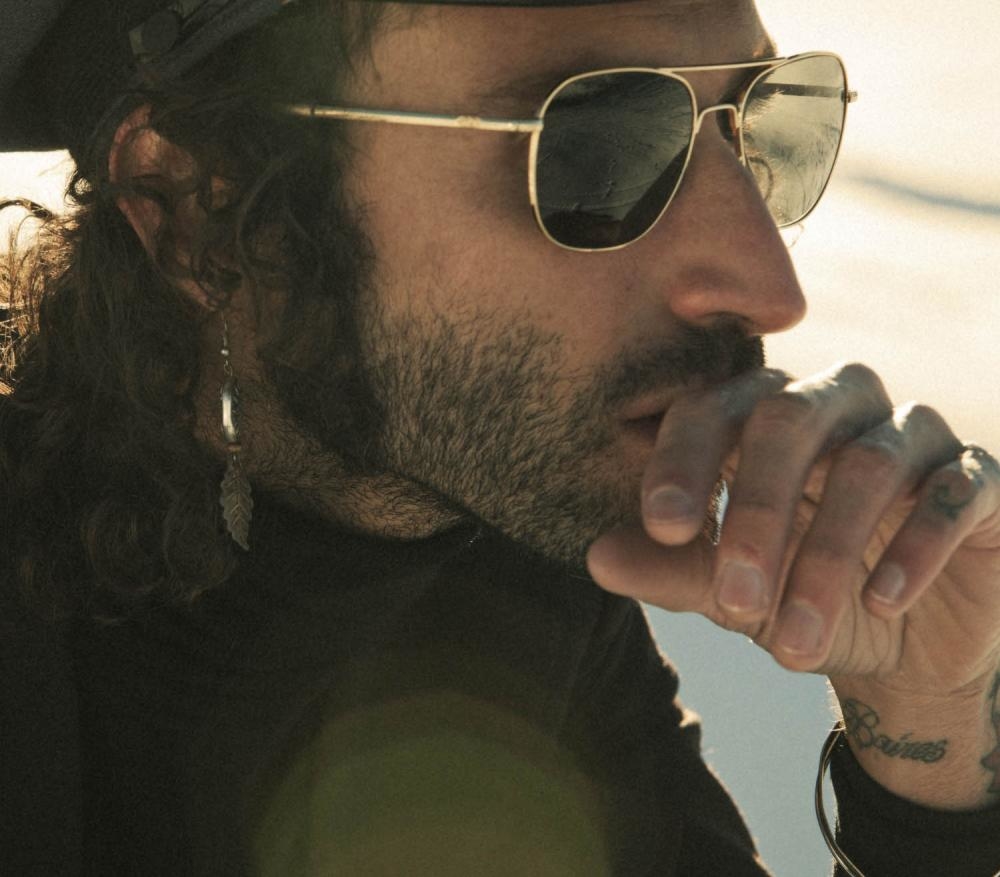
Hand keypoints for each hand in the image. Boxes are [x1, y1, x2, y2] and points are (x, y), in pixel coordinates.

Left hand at [586, 363, 999, 804]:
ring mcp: (910, 434)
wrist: (899, 646)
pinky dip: (917, 544)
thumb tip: (596, 557)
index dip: (681, 461)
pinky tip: (882, 601)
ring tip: (791, 642)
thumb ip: (669, 568)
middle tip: (733, 600)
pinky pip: (955, 489)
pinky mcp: (976, 477)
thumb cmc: (797, 597)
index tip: (661, 528)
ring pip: (869, 463)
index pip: (710, 410)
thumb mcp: (730, 591)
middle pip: (786, 421)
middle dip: (754, 511)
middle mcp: (833, 405)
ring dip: (826, 557)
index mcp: (759, 417)